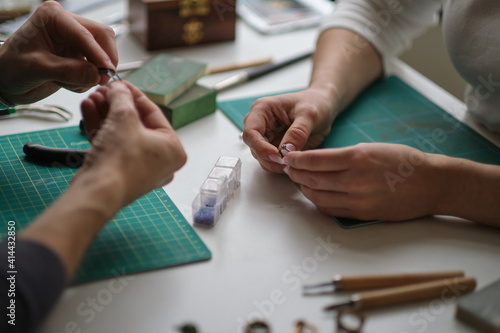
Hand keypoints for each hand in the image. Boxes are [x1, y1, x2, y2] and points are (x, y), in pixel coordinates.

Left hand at [0, 1, 117, 104]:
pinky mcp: (79, 56)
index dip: (99, 53)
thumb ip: (67, 71)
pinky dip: (88, 80)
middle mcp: (67, 25)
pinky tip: (68, 83)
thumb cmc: (11, 68)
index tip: (107, 70)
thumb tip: (95, 74)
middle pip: (102, 38)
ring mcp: (75, 41)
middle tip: (101, 80)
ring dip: (94, 73)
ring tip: (73, 83)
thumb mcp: (36, 69)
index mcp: (53, 17)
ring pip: (103, 54)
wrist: (5, 82)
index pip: (85, 33)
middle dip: (103, 60)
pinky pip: (96, 68)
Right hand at [79, 81, 186, 208]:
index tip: (121, 83)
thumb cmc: (120, 160)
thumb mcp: (123, 118)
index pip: (154, 113)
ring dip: (105, 114)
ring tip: (92, 97)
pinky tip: (88, 110)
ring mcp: (139, 169)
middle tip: (103, 90)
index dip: (134, 94)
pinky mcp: (119, 173)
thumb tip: (118, 88)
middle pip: (136, 123)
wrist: (98, 192)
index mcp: (173, 149)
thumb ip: (122, 98)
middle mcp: (160, 161)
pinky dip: (101, 128)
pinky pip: (113, 145)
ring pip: (122, 134)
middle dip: (116, 104)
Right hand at [242, 87, 337, 172]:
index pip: (251, 132)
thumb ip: (298, 132)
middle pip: (254, 147)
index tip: (277, 156)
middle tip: (288, 162)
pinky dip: (280, 165)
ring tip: (293, 163)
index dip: (261, 147)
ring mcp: (266, 136)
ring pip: (261, 157)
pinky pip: (271, 161)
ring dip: (275, 164)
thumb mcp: (310, 114)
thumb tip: (286, 150)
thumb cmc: (314, 103)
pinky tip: (293, 163)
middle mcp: (260, 123)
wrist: (323, 106)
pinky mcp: (273, 146)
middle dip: (269, 158)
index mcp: (262, 109)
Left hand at [282, 143, 443, 220]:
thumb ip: (343, 156)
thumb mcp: (371, 148)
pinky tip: (315, 194)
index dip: (296, 160)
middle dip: (295, 173)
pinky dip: (318, 201)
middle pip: (312, 179)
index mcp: (357, 158)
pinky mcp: (361, 214)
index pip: (314, 160)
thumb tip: (316, 160)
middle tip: (288, 168)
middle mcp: (355, 180)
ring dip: (304, 188)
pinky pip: (330, 209)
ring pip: (318, 196)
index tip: (288, 157)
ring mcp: (358, 200)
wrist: (430, 184)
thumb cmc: (403, 162)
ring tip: (300, 180)